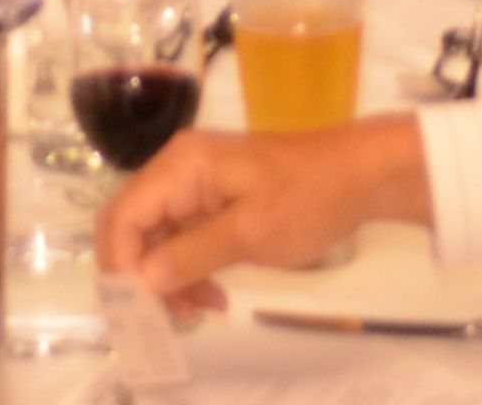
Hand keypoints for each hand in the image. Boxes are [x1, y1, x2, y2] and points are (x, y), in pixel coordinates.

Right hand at [96, 118, 433, 311]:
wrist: (359, 176)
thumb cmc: (307, 198)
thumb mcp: (250, 232)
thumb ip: (191, 255)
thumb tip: (141, 281)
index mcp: (181, 166)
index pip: (124, 215)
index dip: (122, 264)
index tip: (142, 307)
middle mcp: (178, 170)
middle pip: (132, 226)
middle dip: (140, 275)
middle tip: (165, 315)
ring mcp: (196, 186)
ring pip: (156, 238)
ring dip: (167, 278)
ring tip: (198, 311)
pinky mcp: (213, 202)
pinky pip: (183, 239)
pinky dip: (189, 269)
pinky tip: (212, 296)